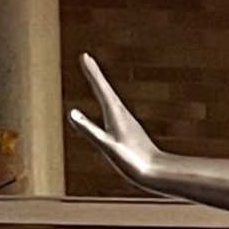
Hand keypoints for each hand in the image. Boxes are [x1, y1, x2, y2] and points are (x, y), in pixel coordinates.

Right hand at [66, 55, 159, 184]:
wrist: (157, 172)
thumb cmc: (132, 161)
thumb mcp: (107, 146)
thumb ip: (89, 130)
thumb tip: (72, 114)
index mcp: (116, 114)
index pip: (101, 88)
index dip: (92, 72)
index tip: (84, 55)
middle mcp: (122, 114)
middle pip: (105, 89)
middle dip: (94, 73)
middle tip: (86, 58)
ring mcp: (127, 122)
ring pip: (111, 98)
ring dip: (101, 86)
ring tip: (95, 78)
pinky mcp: (130, 130)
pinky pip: (114, 109)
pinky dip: (107, 101)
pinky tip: (109, 106)